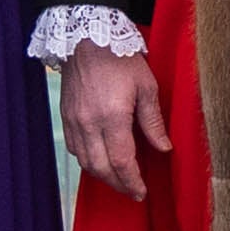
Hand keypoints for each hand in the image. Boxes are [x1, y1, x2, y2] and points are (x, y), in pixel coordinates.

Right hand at [59, 44, 164, 199]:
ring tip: (119, 180)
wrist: (86, 38)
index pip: (121, 161)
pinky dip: (88, 161)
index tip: (141, 192)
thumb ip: (153, 121)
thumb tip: (164, 148)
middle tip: (133, 191)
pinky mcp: (65, 117)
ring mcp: (73, 121)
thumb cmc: (120, 58)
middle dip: (118, 184)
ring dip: (102, 175)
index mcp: (112, 116)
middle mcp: (89, 123)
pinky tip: (100, 161)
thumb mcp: (146, 86)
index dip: (132, 181)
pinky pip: (74, 149)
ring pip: (85, 162)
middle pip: (101, 168)